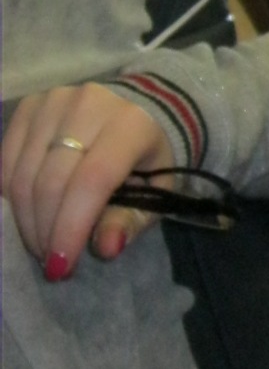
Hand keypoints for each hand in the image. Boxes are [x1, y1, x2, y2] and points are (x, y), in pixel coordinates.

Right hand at [2, 84, 174, 277]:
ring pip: (23, 173)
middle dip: (45, 230)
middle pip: (51, 180)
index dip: (71, 226)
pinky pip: (7, 159)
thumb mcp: (155, 192)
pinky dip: (12, 195)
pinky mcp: (29, 105)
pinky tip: (26, 215)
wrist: (137, 108)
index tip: (61, 266)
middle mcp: (89, 106)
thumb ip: (131, 219)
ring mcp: (53, 101)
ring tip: (40, 242)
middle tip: (51, 261)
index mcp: (130, 125)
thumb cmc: (147, 157)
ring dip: (26, 218)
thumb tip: (105, 248)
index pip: (92, 181)